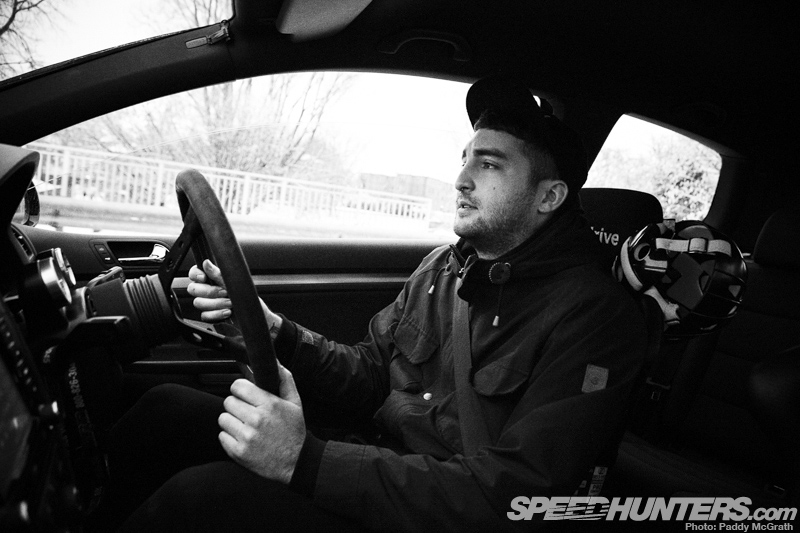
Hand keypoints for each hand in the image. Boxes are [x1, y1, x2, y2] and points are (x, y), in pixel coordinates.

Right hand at [188, 259, 282, 334]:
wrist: (255, 314)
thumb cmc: (247, 296)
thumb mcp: (235, 282)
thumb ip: (219, 274)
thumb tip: (206, 263)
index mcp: (211, 278)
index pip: (194, 273)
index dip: (195, 275)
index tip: (204, 278)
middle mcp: (207, 290)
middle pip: (194, 289)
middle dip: (210, 291)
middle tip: (225, 292)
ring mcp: (208, 303)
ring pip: (199, 303)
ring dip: (216, 303)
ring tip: (230, 303)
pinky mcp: (210, 316)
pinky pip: (204, 315)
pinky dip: (216, 314)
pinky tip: (227, 312)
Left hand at [218, 366, 305, 483]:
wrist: (296, 463)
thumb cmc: (294, 432)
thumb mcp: (295, 403)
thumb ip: (285, 380)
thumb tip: (275, 363)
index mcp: (269, 405)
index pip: (238, 386)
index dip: (241, 389)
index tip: (245, 394)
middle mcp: (256, 420)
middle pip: (228, 401)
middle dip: (237, 405)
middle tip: (248, 413)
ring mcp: (246, 437)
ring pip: (223, 418)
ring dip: (232, 421)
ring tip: (246, 426)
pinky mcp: (238, 452)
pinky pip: (222, 436)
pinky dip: (230, 437)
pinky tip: (244, 438)